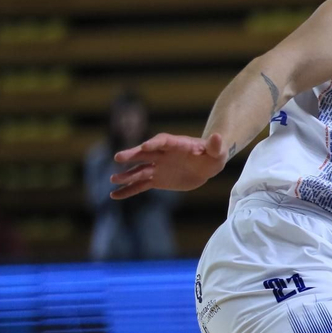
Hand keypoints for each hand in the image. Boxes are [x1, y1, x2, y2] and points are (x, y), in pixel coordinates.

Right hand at [110, 132, 229, 197]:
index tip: (144, 146)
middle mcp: (162, 154)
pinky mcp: (157, 180)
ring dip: (127, 175)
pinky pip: (140, 185)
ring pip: (139, 171)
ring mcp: (157, 167)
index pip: (162, 142)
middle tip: (118, 157)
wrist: (206, 165)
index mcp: (175, 144)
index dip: (154, 143)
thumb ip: (215, 146)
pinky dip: (128, 190)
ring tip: (113, 180)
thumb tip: (218, 137)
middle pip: (144, 153)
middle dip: (132, 155)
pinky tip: (114, 195)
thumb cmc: (212, 155)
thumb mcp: (217, 152)